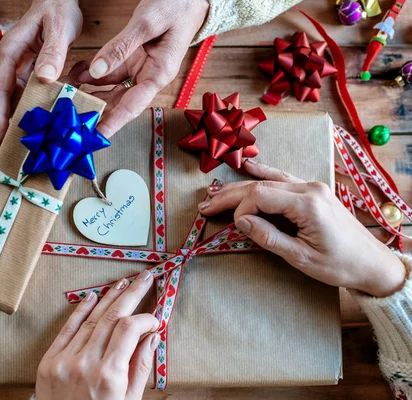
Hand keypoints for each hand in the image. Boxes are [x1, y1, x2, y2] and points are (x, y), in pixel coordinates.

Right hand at [0, 0, 82, 147]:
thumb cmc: (57, 8)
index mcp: (11, 51)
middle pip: (3, 97)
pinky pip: (29, 93)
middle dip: (4, 123)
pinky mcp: (31, 71)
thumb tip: (45, 78)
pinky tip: (41, 124)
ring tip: (24, 143)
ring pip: (15, 98)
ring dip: (19, 119)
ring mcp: (20, 67)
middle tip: (8, 149)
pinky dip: (33, 108)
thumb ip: (53, 52)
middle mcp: (11, 61)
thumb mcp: (58, 27)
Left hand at [36, 270, 159, 398]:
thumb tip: (153, 336)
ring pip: (91, 319)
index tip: (155, 318)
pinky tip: (93, 296)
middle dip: (131, 294)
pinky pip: (67, 328)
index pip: (130, 329)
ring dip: (109, 297)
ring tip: (123, 283)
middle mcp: (86, 364)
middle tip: (145, 277)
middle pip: (112, 317)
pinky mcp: (49, 361)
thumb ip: (141, 367)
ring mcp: (64, 361)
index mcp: (109, 376)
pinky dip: (81, 310)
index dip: (145, 318)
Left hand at [65, 0, 208, 136]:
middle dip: (96, 112)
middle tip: (73, 122)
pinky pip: (109, 73)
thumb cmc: (176, 6)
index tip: (97, 135)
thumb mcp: (147, 23)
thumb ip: (121, 47)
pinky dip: (91, 74)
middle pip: (119, 102)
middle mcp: (148, 76)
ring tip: (67, 97)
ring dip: (89, 93)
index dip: (114, 122)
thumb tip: (97, 71)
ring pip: (110, 89)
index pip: (133, 106)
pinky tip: (75, 76)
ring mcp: (139, 69)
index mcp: (159, 73)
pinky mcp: (131, 59)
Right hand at [198, 160, 405, 297]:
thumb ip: (268, 237)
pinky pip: (283, 178)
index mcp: (307, 204)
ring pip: (269, 180)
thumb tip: (240, 221)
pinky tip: (248, 167)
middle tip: (204, 205)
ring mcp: (313, 187)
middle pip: (260, 185)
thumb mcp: (301, 257)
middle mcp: (309, 189)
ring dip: (241, 186)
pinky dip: (263, 173)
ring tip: (215, 191)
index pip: (260, 196)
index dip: (240, 209)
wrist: (372, 263)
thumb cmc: (339, 265)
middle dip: (230, 195)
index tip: (235, 228)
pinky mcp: (314, 191)